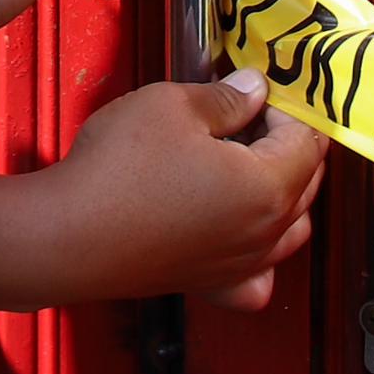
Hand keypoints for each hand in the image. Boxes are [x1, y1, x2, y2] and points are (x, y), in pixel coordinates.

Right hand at [27, 72, 329, 309]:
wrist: (67, 236)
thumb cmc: (116, 173)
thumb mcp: (172, 107)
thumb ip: (225, 98)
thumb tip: (252, 90)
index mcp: (266, 187)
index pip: (306, 141)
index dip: (288, 107)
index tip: (264, 88)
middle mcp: (264, 235)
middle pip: (305, 183)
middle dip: (288, 144)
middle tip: (252, 112)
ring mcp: (239, 266)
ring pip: (291, 229)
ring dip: (283, 192)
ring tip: (247, 162)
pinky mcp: (210, 285)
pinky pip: (258, 278)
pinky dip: (263, 255)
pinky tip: (240, 231)